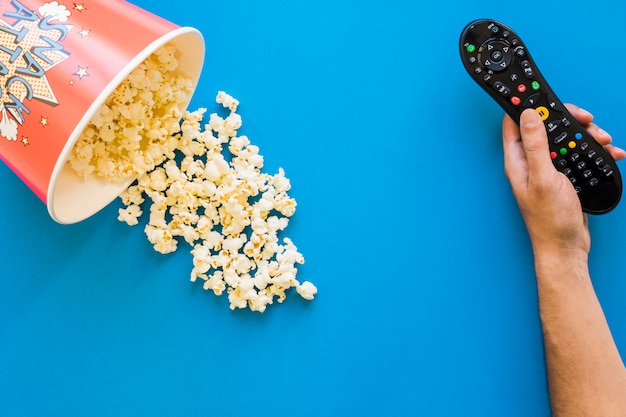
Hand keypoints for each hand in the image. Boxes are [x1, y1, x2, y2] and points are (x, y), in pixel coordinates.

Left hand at [502, 105, 624, 256]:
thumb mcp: (544, 177)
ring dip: (586, 135)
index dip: (527, 105)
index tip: (544, 94)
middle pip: (546, 126)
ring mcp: (547, 169)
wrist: (566, 246)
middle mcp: (530, 162)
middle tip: (586, 119)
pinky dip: (594, 151)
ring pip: (565, 138)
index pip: (514, 123)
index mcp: (517, 161)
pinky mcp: (563, 176)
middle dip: (567, 118)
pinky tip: (609, 152)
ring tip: (602, 138)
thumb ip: (535, 146)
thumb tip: (528, 115)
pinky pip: (577, 154)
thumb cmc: (549, 219)